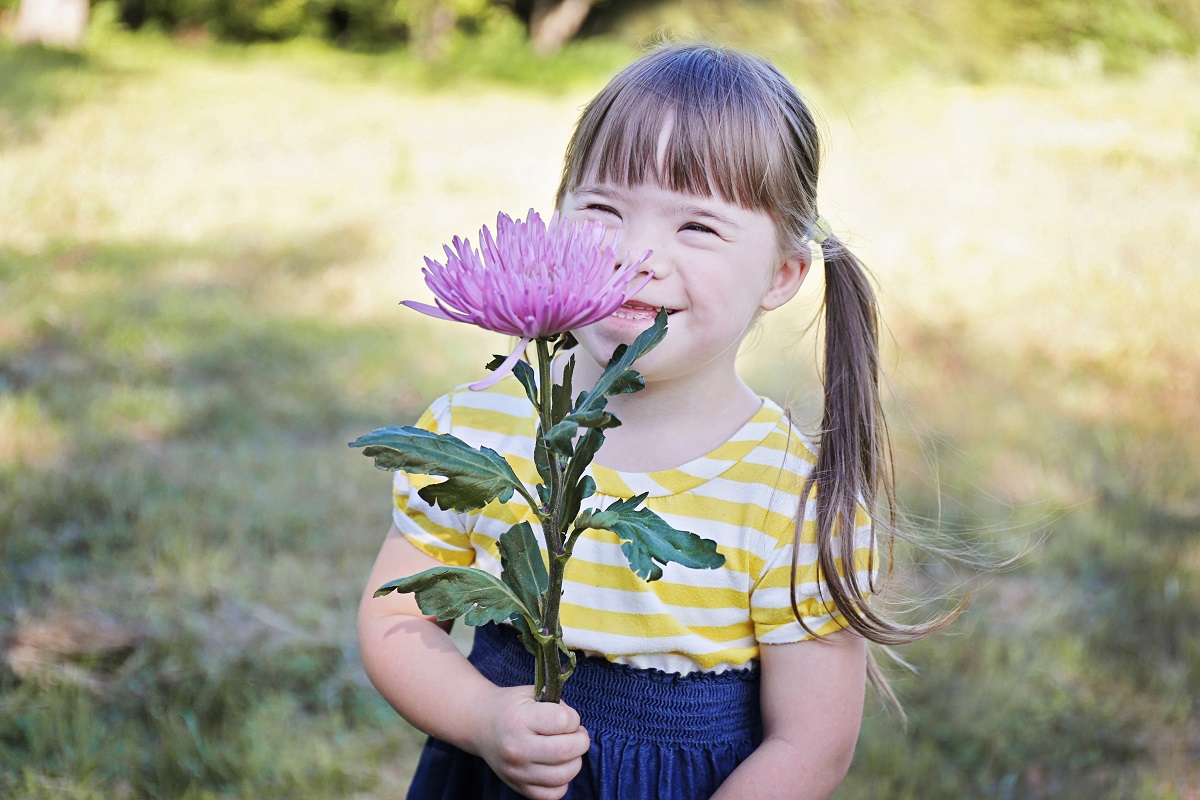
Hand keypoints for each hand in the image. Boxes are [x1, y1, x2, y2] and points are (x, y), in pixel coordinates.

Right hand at [472, 685, 590, 799]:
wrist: (480, 726)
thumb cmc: (510, 708)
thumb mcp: (530, 694)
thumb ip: (556, 704)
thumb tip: (575, 725)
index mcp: (520, 720)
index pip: (563, 721)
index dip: (573, 718)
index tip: (567, 717)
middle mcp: (517, 749)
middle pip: (566, 751)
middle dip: (581, 741)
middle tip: (576, 734)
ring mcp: (518, 772)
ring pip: (563, 775)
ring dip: (575, 762)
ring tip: (568, 750)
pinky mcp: (519, 787)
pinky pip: (553, 794)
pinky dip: (562, 782)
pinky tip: (557, 767)